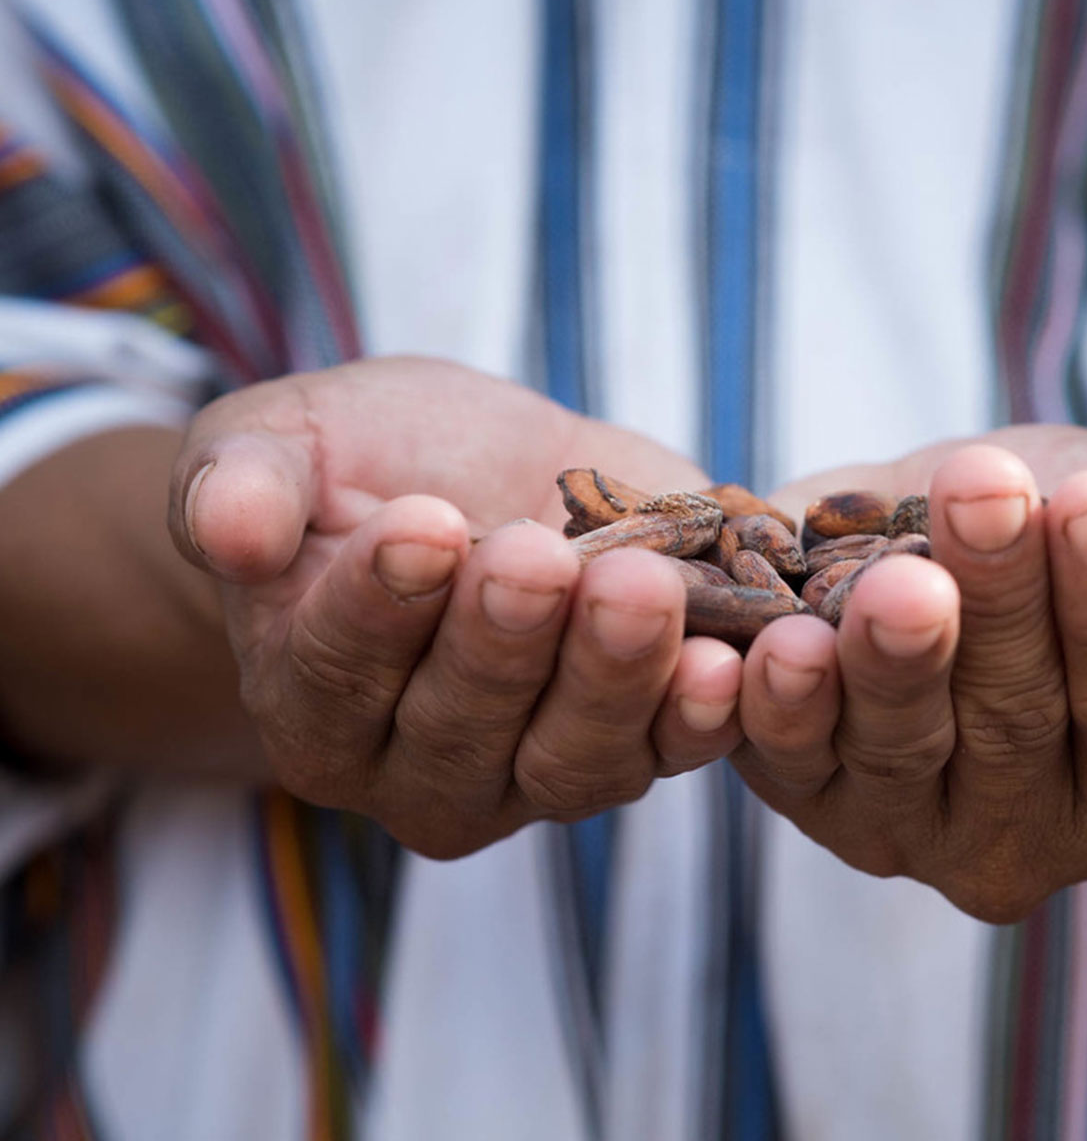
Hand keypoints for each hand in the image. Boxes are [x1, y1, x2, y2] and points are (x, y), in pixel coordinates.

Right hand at [168, 357, 742, 856]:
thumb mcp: (280, 444)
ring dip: (613, 675)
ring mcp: (534, 771)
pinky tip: (729, 664)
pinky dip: (703, 714)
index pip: (335, 670)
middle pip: (462, 727)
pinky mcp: (635, 744)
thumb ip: (241, 485)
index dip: (377, 603)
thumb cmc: (359, 461)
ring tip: (641, 589)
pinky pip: (671, 749)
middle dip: (502, 640)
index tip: (421, 523)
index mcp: (312, 701)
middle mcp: (417, 767)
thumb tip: (226, 527)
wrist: (475, 469)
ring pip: (572, 756)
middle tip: (536, 555)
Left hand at [733, 427, 1086, 921]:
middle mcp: (1027, 844)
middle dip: (998, 603)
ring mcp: (908, 834)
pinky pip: (786, 759)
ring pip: (898, 749)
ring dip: (888, 661)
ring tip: (889, 582)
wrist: (1005, 544)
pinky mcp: (808, 799)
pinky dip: (771, 706)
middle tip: (983, 494)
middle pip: (1013, 726)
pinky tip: (763, 645)